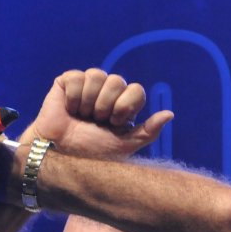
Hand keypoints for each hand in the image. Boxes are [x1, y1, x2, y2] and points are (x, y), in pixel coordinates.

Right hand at [19, 68, 173, 158]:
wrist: (60, 156)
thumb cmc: (91, 154)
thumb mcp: (123, 147)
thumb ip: (147, 132)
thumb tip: (170, 114)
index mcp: (122, 106)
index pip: (136, 90)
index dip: (125, 106)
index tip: (114, 124)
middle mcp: (107, 93)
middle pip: (118, 81)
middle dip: (106, 105)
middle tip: (95, 121)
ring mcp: (87, 86)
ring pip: (98, 75)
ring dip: (89, 102)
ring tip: (81, 116)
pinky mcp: (67, 82)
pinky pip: (78, 76)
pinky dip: (73, 97)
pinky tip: (69, 109)